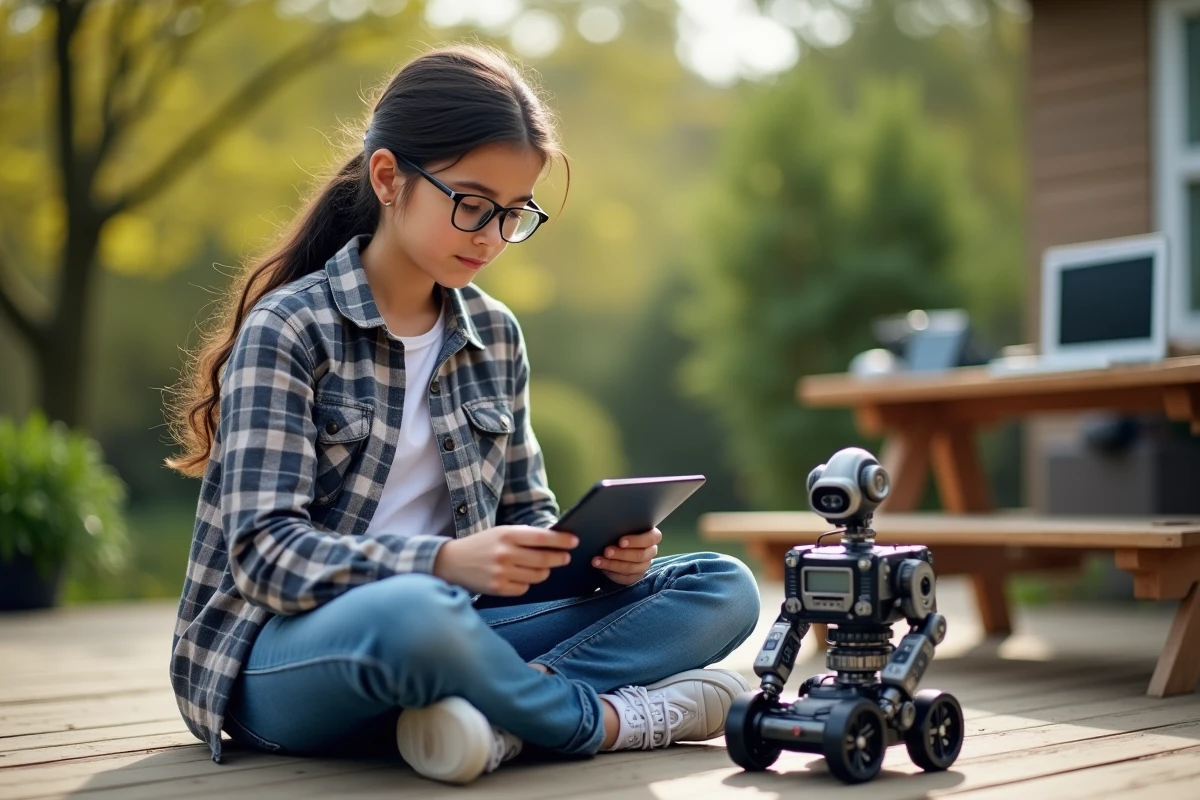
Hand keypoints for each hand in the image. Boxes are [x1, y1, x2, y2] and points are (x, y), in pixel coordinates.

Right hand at [433, 525, 577, 596]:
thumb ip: (523, 535)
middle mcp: (505, 553)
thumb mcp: (500, 532)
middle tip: (565, 558)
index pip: (542, 537)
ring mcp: (502, 572)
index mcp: (507, 534)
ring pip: (537, 576)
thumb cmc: (481, 545)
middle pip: (544, 559)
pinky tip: (520, 577)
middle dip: (559, 558)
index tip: (574, 541)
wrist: (451, 561)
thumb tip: (552, 540)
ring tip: (540, 567)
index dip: (561, 540)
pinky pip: (524, 589)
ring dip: (543, 572)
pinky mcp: (498, 588)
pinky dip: (526, 584)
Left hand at [590, 528, 660, 585]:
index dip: (636, 541)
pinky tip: (603, 569)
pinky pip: (627, 579)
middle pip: (640, 555)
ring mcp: (644, 565)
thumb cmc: (620, 532)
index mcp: (652, 536)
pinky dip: (613, 575)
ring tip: (598, 561)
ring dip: (613, 565)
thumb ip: (622, 525)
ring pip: (632, 568)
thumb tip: (609, 523)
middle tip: (606, 551)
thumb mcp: (623, 526)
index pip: (651, 538)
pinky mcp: (636, 576)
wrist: (615, 545)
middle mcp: (651, 551)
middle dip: (621, 554)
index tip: (620, 542)